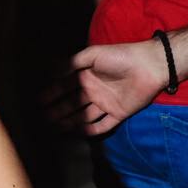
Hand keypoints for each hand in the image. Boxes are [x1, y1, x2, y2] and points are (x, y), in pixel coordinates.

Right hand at [47, 39, 167, 135]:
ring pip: (84, 116)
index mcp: (86, 76)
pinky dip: (92, 130)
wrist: (148, 66)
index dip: (52, 94)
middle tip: (44, 118)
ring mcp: (106, 103)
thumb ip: (72, 63)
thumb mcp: (92, 55)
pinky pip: (104, 125)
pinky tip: (80, 133)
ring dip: (71, 121)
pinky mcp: (119, 113)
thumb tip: (53, 73)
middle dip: (58, 110)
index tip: (39, 101)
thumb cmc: (119, 56)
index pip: (65, 87)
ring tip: (57, 127)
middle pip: (72, 104)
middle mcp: (93, 91)